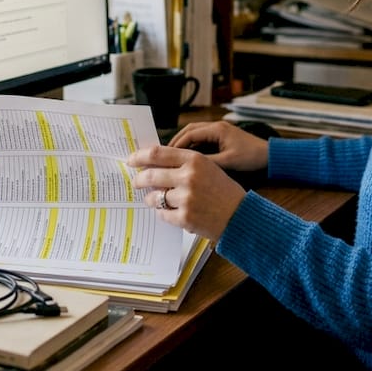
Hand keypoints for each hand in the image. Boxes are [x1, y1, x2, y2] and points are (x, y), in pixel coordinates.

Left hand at [128, 144, 246, 241]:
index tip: (131, 160)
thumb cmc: (223, 191)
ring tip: (155, 200)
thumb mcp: (207, 168)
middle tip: (136, 182)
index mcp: (194, 159)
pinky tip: (171, 211)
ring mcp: (186, 198)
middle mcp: (189, 176)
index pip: (158, 153)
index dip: (140, 156)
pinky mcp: (185, 217)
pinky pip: (162, 214)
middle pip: (150, 175)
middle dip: (139, 180)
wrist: (240, 216)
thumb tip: (153, 163)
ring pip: (154, 197)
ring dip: (151, 199)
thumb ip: (183, 163)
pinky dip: (163, 213)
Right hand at [168, 120, 270, 171]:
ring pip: (195, 134)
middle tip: (165, 154)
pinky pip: (202, 139)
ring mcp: (219, 131)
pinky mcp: (222, 137)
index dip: (176, 144)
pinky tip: (188, 157)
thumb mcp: (228, 162)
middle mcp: (216, 127)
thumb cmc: (251, 157)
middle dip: (177, 142)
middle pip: (189, 130)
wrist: (269, 155)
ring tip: (173, 156)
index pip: (190, 134)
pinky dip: (193, 146)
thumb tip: (188, 166)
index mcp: (217, 129)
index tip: (166, 154)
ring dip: (184, 143)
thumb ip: (208, 162)